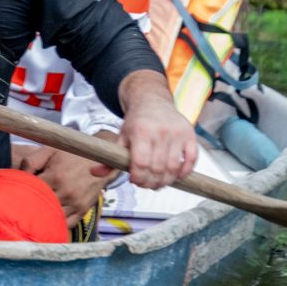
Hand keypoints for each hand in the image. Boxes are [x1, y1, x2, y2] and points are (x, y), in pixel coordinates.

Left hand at [15, 139, 117, 227]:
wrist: (101, 160)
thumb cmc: (72, 154)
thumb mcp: (50, 150)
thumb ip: (32, 161)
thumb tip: (19, 174)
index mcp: (56, 176)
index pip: (32, 191)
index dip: (22, 192)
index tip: (17, 192)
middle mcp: (66, 192)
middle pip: (41, 207)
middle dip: (31, 206)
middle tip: (22, 204)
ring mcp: (76, 204)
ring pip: (53, 218)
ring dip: (43, 216)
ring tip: (34, 212)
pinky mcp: (83, 211)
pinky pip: (67, 224)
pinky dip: (57, 224)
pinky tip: (50, 218)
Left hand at [115, 69, 198, 189]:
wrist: (152, 101)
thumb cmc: (136, 123)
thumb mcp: (121, 137)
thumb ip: (109, 157)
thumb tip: (94, 173)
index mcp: (140, 132)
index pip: (140, 163)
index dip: (138, 178)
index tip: (135, 181)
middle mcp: (160, 132)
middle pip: (158, 169)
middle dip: (151, 183)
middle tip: (146, 184)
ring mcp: (177, 133)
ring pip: (174, 168)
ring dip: (166, 181)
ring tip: (158, 183)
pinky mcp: (190, 135)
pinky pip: (192, 160)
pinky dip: (185, 172)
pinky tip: (175, 175)